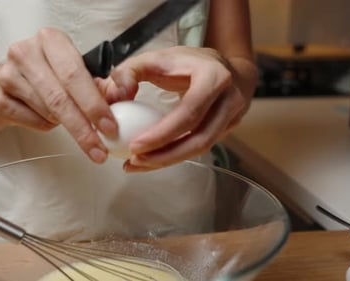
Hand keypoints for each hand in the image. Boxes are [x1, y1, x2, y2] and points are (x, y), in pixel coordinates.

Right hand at [0, 28, 117, 162]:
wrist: (8, 81)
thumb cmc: (48, 74)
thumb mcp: (76, 71)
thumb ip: (102, 84)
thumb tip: (123, 97)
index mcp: (51, 40)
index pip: (75, 75)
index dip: (94, 104)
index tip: (109, 126)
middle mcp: (26, 53)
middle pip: (60, 98)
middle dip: (83, 127)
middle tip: (99, 148)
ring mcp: (7, 75)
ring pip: (47, 112)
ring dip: (65, 124)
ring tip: (71, 119)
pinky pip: (32, 122)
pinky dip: (46, 125)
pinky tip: (47, 117)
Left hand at [101, 46, 248, 171]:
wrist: (228, 68)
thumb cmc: (188, 63)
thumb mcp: (156, 57)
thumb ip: (129, 71)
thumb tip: (117, 95)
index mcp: (213, 76)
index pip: (189, 112)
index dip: (162, 134)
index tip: (135, 146)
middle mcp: (229, 99)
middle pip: (199, 138)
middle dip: (165, 155)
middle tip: (135, 160)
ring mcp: (232, 117)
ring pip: (201, 148)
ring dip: (168, 160)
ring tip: (138, 164)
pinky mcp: (228, 131)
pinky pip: (200, 148)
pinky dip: (175, 156)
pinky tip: (153, 159)